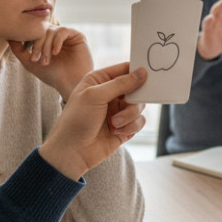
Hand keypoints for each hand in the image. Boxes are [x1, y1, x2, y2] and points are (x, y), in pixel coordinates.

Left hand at [9, 25, 93, 101]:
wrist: (71, 84)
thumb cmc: (52, 75)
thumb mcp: (30, 62)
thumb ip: (18, 49)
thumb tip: (7, 36)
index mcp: (46, 41)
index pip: (34, 32)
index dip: (28, 40)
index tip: (28, 54)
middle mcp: (56, 36)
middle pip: (41, 30)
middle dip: (37, 45)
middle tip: (36, 59)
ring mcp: (67, 35)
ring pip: (50, 31)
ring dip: (46, 46)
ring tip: (46, 61)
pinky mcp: (77, 36)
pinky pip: (63, 31)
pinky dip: (56, 41)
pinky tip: (56, 53)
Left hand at [38, 63, 146, 180]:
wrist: (72, 152)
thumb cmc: (77, 120)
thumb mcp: (95, 95)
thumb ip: (121, 83)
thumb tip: (143, 72)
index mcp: (100, 80)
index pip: (125, 69)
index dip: (138, 71)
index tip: (149, 74)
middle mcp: (110, 94)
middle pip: (137, 88)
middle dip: (134, 99)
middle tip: (128, 103)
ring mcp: (118, 111)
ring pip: (139, 106)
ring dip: (129, 115)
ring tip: (114, 124)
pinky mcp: (124, 127)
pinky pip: (139, 122)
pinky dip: (130, 126)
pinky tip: (116, 132)